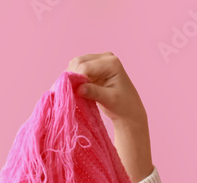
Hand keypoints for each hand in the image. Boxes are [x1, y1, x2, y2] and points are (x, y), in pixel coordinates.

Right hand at [66, 52, 153, 182]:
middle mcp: (105, 57)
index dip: (76, 78)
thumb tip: (78, 89)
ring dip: (71, 77)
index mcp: (112, 62)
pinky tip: (72, 89)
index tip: (70, 91)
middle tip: (67, 91)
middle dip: (71, 76)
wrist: (129, 111)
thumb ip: (94, 92)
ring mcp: (99, 61)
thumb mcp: (109, 100)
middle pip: (79, 62)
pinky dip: (73, 78)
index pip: (86, 66)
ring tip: (70, 91)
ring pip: (76, 65)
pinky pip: (78, 70)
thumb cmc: (123, 106)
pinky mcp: (94, 68)